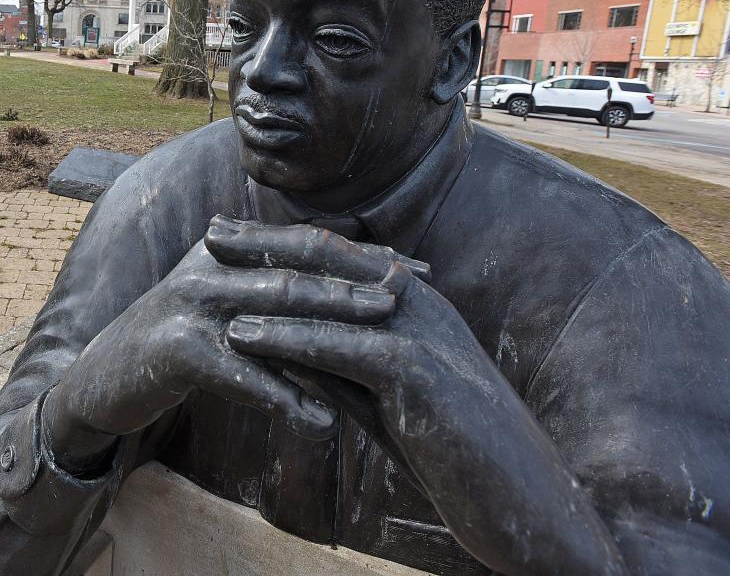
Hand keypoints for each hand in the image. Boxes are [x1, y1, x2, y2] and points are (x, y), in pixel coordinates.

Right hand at [42, 217, 405, 472]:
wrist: (104, 377)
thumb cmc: (179, 340)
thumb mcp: (223, 298)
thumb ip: (272, 280)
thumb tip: (343, 265)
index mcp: (226, 249)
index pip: (303, 242)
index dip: (360, 254)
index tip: (414, 270)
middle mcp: (208, 266)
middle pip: (292, 269)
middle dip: (355, 280)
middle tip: (407, 294)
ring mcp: (189, 305)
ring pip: (272, 312)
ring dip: (329, 326)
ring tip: (379, 342)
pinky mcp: (175, 351)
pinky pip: (240, 373)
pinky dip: (282, 397)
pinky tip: (320, 420)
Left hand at [215, 221, 625, 573]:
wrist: (522, 499)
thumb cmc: (452, 450)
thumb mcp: (383, 399)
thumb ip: (338, 369)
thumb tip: (283, 351)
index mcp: (414, 302)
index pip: (339, 256)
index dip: (283, 241)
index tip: (232, 233)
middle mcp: (419, 303)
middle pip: (329, 257)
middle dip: (266, 242)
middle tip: (209, 231)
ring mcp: (421, 332)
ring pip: (330, 294)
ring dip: (265, 283)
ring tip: (208, 276)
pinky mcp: (418, 372)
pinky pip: (340, 347)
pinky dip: (287, 339)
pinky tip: (242, 338)